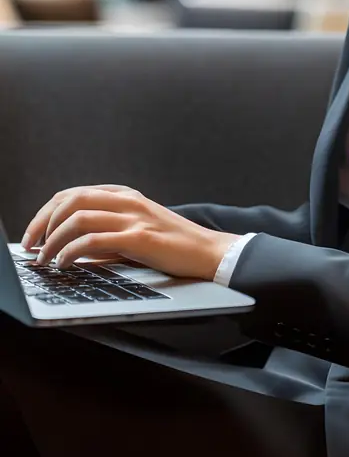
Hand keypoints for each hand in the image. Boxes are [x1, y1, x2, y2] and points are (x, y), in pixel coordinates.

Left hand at [21, 184, 239, 279]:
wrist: (208, 251)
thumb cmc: (172, 245)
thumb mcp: (136, 229)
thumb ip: (107, 231)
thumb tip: (70, 246)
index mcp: (124, 195)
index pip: (73, 194)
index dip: (46, 212)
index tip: (33, 234)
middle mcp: (127, 200)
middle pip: (70, 200)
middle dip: (42, 223)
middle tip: (31, 247)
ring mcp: (133, 216)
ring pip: (78, 217)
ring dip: (53, 240)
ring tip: (44, 259)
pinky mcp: (139, 237)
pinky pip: (94, 239)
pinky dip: (71, 250)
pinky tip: (65, 262)